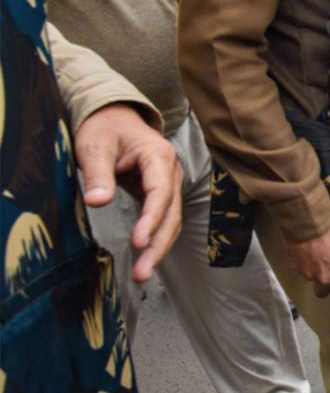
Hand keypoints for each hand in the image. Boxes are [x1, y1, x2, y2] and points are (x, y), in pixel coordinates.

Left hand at [75, 104, 182, 282]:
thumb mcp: (95, 146)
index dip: (152, 219)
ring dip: (159, 248)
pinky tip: (146, 259)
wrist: (114, 118)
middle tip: (141, 273)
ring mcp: (168, 184)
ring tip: (141, 274)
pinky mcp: (160, 194)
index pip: (160, 193)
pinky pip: (164, 220)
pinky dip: (157, 240)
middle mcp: (171, 172)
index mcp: (159, 156)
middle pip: (171, 214)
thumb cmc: (104, 129)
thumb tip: (98, 202)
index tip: (138, 243)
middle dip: (158, 244)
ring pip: (171, 221)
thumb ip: (98, 174)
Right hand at [285, 223, 329, 315]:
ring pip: (310, 279)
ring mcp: (308, 275)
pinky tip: (305, 250)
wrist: (310, 224)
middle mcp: (325, 279)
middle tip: (322, 271)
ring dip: (312, 270)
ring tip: (314, 253)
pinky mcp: (296, 268)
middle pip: (321, 293)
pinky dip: (302, 262)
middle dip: (322, 285)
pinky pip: (300, 269)